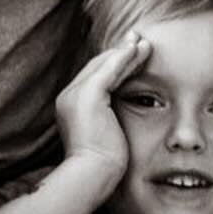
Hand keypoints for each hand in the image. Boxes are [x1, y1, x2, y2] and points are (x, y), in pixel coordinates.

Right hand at [54, 33, 149, 192]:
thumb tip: (119, 120)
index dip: (113, 65)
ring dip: (125, 51)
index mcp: (71, 106)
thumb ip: (107, 121)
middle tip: (137, 39)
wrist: (91, 174)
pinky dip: (125, 57)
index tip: (131, 55)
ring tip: (143, 42)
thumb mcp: (104, 137)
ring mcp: (76, 94)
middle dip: (119, 53)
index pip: (94, 78)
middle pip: (97, 67)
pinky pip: (109, 69)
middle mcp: (69, 96)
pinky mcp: (88, 95)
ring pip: (104, 65)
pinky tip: (139, 49)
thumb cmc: (100, 165)